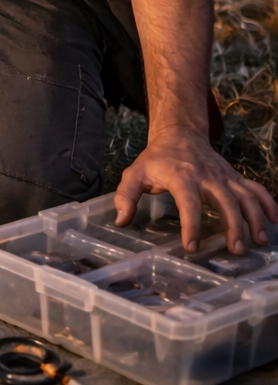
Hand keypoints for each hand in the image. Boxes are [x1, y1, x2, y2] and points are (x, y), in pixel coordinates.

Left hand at [115, 127, 277, 252]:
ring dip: (255, 217)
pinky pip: (255, 189)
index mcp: (182, 177)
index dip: (191, 225)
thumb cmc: (156, 159)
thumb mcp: (135, 173)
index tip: (192, 247)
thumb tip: (122, 220)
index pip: (188, 202)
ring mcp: (224, 176)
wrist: (179, 134)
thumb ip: (126, 196)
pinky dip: (268, 203)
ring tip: (258, 241)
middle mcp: (207, 176)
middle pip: (225, 200)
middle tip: (235, 249)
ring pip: (246, 195)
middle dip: (233, 225)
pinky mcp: (234, 177)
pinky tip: (274, 221)